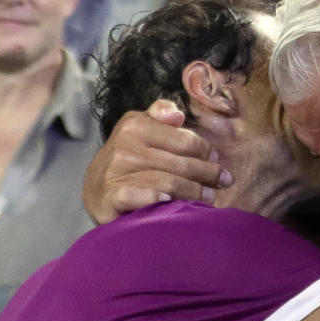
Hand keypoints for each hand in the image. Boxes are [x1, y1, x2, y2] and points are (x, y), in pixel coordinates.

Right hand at [82, 99, 233, 224]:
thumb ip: (159, 115)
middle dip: (208, 174)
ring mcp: (116, 172)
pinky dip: (158, 201)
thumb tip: (178, 115)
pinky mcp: (110, 196)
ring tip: (210, 198)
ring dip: (195, 192)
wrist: (96, 191)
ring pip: (170, 183)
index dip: (206, 152)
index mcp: (136, 125)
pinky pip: (142, 197)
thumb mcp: (140, 129)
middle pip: (181, 164)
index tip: (218, 162)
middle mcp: (125, 146)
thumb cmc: (129, 160)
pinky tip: (171, 205)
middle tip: (224, 182)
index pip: (185, 141)